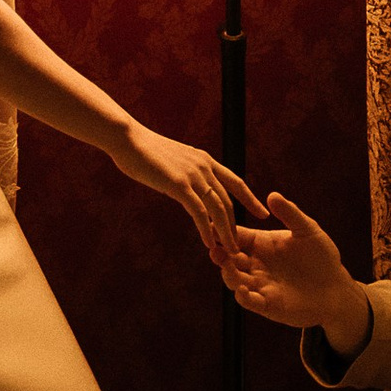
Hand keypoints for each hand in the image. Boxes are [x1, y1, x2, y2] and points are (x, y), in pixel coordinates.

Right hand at [111, 126, 263, 260]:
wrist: (128, 139)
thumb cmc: (144, 151)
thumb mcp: (172, 161)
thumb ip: (184, 173)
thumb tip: (186, 185)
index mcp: (205, 160)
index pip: (235, 182)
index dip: (250, 199)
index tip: (262, 213)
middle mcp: (204, 167)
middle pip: (228, 200)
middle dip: (235, 225)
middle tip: (240, 245)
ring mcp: (193, 175)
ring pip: (218, 209)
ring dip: (225, 232)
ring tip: (230, 251)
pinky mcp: (179, 185)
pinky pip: (198, 212)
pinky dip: (206, 229)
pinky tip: (208, 242)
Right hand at [224, 194, 371, 351]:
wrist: (336, 287)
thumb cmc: (321, 256)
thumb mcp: (307, 230)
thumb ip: (290, 213)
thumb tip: (272, 194)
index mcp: (262, 244)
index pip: (237, 236)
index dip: (224, 232)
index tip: (212, 226)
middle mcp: (256, 264)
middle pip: (230, 258)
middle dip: (221, 254)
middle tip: (215, 250)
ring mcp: (260, 285)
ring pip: (235, 280)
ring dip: (228, 274)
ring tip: (227, 267)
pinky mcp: (267, 304)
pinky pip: (250, 301)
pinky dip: (243, 297)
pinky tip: (242, 290)